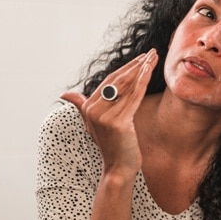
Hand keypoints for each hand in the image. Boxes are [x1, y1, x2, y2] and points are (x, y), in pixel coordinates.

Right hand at [60, 49, 156, 177]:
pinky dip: (143, 82)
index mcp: (88, 107)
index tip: (141, 58)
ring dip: (143, 69)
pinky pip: (134, 98)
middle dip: (136, 64)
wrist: (118, 167)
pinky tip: (151, 71)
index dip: (126, 68)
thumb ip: (82, 106)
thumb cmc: (112, 144)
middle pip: (119, 80)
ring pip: (128, 87)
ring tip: (155, 57)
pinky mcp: (118, 122)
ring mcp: (105, 116)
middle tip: (151, 52)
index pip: (109, 81)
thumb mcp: (93, 123)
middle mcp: (93, 110)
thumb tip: (66, 94)